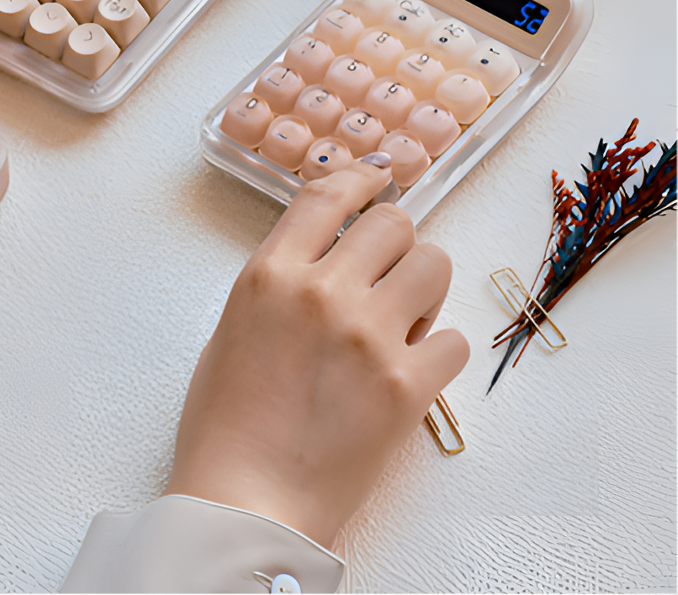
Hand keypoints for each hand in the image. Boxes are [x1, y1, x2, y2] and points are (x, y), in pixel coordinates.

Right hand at [165, 158, 468, 547]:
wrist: (247, 499)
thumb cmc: (226, 421)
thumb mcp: (234, 325)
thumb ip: (281, 281)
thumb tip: (331, 259)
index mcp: (269, 274)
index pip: (328, 196)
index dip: (360, 179)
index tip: (378, 180)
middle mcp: (321, 292)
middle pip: (392, 223)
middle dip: (397, 243)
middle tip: (389, 272)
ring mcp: (368, 337)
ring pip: (434, 266)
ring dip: (425, 287)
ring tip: (406, 318)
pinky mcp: (407, 387)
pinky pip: (454, 340)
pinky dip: (439, 351)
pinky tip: (414, 368)